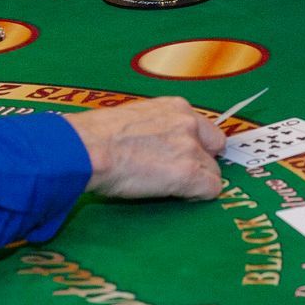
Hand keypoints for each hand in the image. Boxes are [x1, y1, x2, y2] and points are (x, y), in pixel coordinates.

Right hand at [65, 97, 225, 198]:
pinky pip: (211, 189)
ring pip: (214, 171)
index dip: (196, 144)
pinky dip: (198, 196)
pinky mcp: (189, 174)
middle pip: (215, 147)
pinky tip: (180, 197)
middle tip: (181, 172)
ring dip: (198, 180)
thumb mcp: (132, 117)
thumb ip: (154, 125)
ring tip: (174, 188)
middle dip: (203, 160)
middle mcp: (188, 123)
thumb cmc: (97, 135)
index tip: (183, 155)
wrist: (89, 148)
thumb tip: (151, 139)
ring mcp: (190, 148)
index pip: (203, 127)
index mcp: (174, 107)